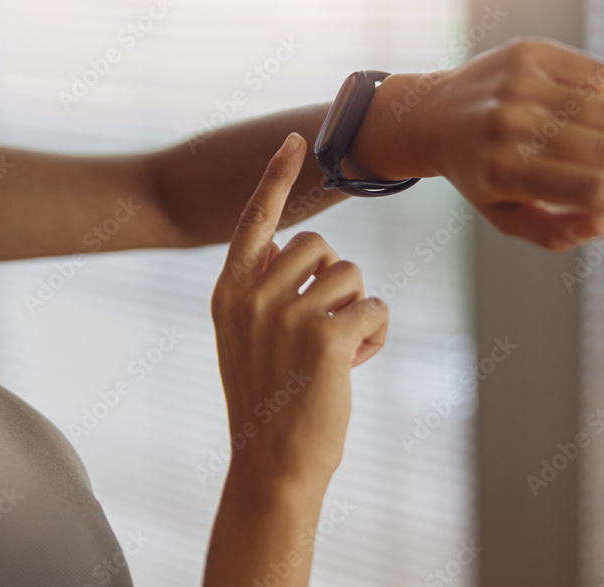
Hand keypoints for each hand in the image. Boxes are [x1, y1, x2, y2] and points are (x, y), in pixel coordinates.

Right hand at [210, 133, 388, 489]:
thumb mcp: (246, 336)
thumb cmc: (267, 398)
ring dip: (355, 308)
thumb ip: (262, 288)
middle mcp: (251, 294)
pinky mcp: (324, 337)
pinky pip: (373, 308)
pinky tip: (354, 363)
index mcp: (229, 290)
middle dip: (334, 279)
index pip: (256, 219)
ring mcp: (285, 314)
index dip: (277, 177)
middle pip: (318, 244)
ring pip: (350, 274)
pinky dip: (374, 335)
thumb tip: (302, 245)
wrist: (271, 462)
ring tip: (337, 350)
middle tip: (324, 324)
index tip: (298, 141)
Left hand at [393, 36, 603, 251]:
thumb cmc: (478, 174)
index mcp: (502, 172)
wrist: (432, 116)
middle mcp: (510, 125)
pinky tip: (586, 117)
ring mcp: (519, 85)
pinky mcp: (528, 54)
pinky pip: (599, 77)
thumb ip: (554, 233)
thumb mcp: (504, 217)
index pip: (592, 189)